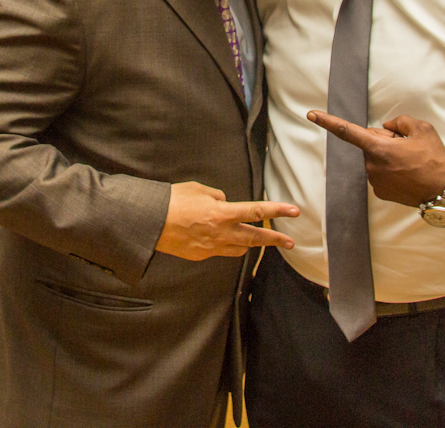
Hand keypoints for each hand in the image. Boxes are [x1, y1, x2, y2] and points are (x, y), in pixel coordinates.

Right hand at [155, 181, 299, 260]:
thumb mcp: (199, 190)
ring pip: (240, 249)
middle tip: (289, 241)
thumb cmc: (173, 201)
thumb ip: (217, 196)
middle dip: (275, 239)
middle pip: (255, 238)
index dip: (277, 210)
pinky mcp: (201, 255)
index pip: (257, 211)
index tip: (293, 211)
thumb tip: (224, 202)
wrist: (150, 222)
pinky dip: (226, 245)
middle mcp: (221, 233)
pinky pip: (221, 251)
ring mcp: (212, 247)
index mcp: (223, 213)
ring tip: (260, 241)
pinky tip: (222, 240)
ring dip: (251, 244)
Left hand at [307, 111, 444, 208]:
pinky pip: (381, 173)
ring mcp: (375, 181)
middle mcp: (371, 166)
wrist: (444, 191)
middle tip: (407, 147)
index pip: (347, 131)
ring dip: (389, 157)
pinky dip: (392, 170)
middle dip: (384, 141)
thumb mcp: (421, 128)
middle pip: (370, 144)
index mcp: (378, 148)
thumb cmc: (434, 159)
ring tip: (411, 162)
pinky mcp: (380, 193)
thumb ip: (399, 122)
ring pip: (376, 159)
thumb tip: (387, 128)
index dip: (328, 121)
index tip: (311, 115)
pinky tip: (408, 173)